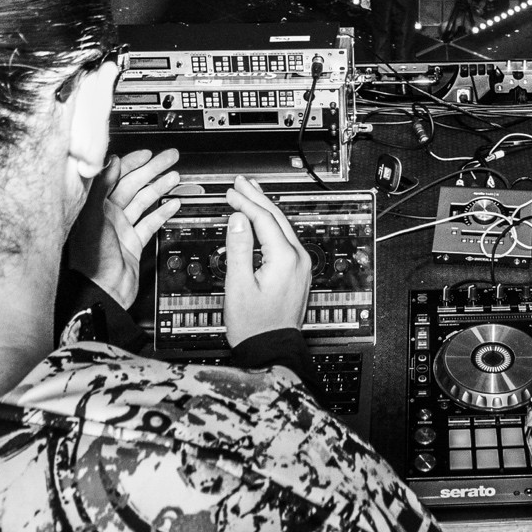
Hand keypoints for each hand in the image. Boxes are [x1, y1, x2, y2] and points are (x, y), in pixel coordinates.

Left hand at [65, 149, 181, 309]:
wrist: (102, 293)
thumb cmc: (91, 260)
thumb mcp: (93, 217)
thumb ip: (100, 187)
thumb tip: (110, 161)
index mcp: (95, 206)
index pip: (116, 176)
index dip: (133, 162)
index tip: (148, 153)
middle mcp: (108, 215)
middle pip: (134, 185)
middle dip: (153, 169)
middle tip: (170, 158)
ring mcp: (121, 229)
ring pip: (144, 202)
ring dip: (160, 188)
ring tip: (175, 177)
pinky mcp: (133, 243)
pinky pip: (150, 223)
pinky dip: (162, 212)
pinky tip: (173, 204)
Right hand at [223, 176, 310, 345]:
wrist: (271, 349)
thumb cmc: (254, 325)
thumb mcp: (238, 285)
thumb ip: (239, 248)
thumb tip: (238, 218)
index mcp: (285, 258)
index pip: (264, 219)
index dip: (245, 202)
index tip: (230, 192)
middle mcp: (298, 259)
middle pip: (277, 217)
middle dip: (257, 197)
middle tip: (241, 182)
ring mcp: (301, 265)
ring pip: (283, 226)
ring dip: (265, 208)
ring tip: (251, 192)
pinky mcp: (298, 272)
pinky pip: (285, 239)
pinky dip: (271, 224)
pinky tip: (261, 220)